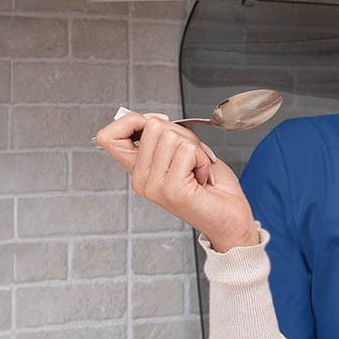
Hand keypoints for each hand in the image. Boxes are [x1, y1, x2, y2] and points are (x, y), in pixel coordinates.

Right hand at [94, 110, 258, 251]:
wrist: (231, 220)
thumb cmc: (212, 189)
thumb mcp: (182, 153)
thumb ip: (163, 137)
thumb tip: (151, 118)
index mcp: (139, 170)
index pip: (107, 137)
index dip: (131, 121)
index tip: (156, 126)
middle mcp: (141, 180)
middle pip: (152, 126)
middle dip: (181, 135)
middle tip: (191, 160)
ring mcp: (154, 186)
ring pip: (172, 136)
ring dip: (195, 150)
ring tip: (197, 171)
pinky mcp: (172, 189)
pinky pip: (188, 151)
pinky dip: (202, 159)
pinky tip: (202, 178)